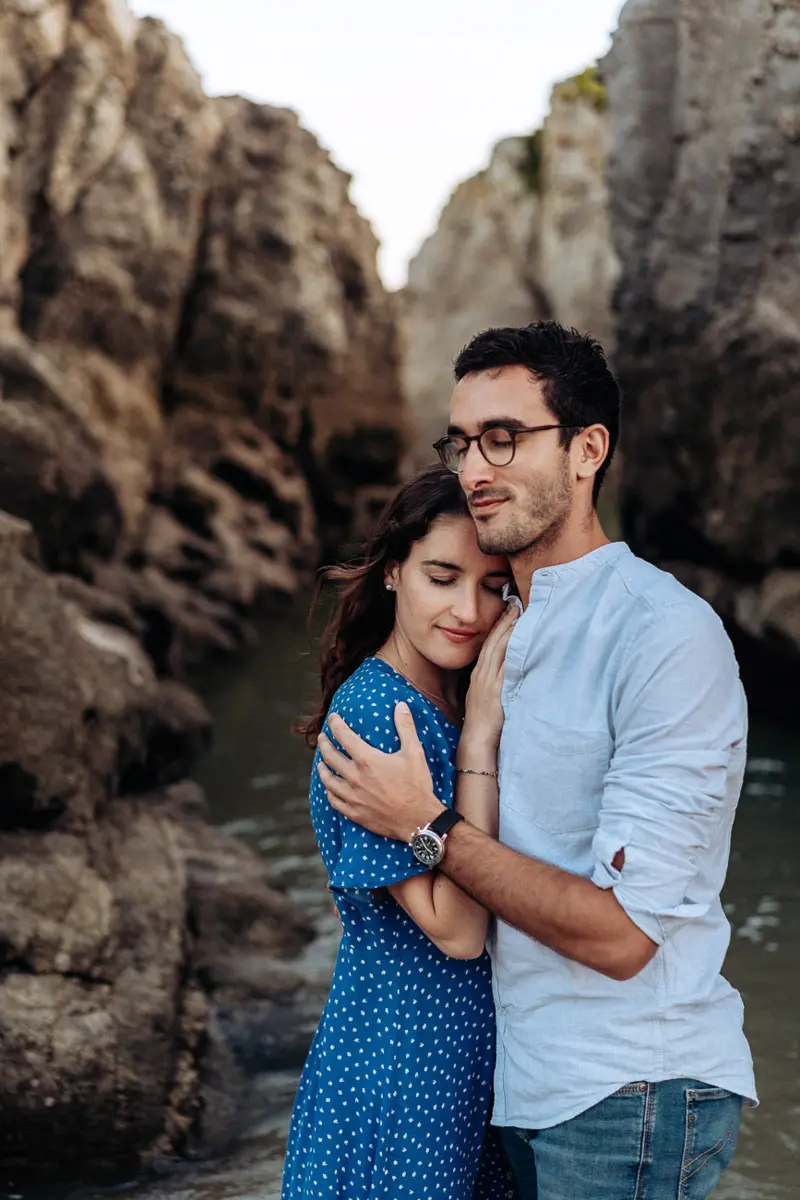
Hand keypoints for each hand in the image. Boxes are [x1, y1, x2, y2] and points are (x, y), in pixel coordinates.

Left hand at [318, 704, 443, 839]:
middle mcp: (354, 777)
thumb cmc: (417, 785)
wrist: (418, 820)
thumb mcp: (414, 753)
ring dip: (322, 768)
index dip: (335, 724)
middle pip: (329, 756)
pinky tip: (330, 788)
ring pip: (327, 779)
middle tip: (323, 738)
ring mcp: (352, 796)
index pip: (343, 736)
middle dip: (324, 744)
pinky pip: (333, 800)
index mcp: (367, 760)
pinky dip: (329, 791)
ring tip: (321, 762)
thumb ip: (406, 727)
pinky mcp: (354, 812)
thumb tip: (401, 705)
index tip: (332, 718)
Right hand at [462, 603, 517, 751]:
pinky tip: (522, 641)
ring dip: (509, 631)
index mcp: (478, 675)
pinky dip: (513, 652)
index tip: (506, 612)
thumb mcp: (483, 697)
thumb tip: (506, 674)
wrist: (476, 740)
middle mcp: (482, 674)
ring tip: (520, 615)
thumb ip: (493, 684)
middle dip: (504, 622)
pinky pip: (506, 667)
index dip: (497, 627)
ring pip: (499, 650)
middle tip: (515, 605)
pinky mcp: (496, 691)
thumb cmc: (482, 723)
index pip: (488, 645)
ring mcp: (488, 681)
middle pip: (493, 642)